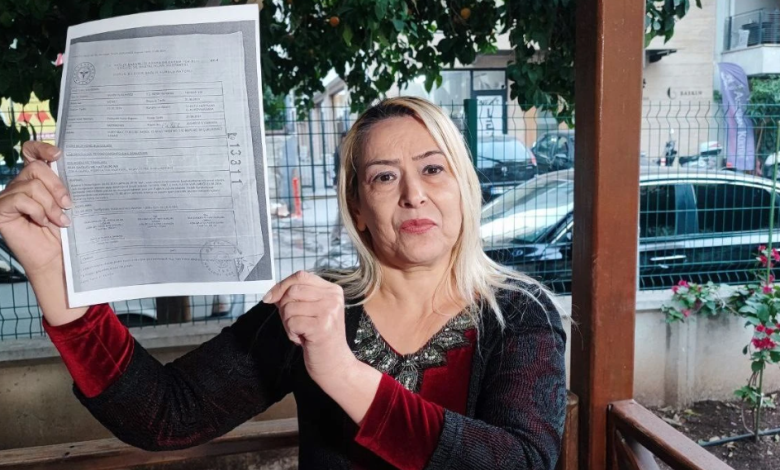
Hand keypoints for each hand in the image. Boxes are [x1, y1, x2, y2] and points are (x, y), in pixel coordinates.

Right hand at [0, 142, 70, 277]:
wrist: (56, 258)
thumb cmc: (64, 233)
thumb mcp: (66, 204)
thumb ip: (63, 185)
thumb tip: (67, 166)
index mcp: (36, 181)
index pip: (31, 153)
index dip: (41, 148)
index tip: (58, 154)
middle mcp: (19, 185)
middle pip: (36, 168)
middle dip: (56, 186)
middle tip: (68, 205)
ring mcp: (8, 197)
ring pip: (31, 186)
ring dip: (50, 205)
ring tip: (59, 220)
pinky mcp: (1, 210)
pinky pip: (20, 199)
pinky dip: (36, 211)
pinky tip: (42, 222)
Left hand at [263, 270, 357, 385]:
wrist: (335, 364)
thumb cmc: (320, 337)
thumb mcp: (311, 311)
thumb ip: (295, 298)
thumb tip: (271, 293)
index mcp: (332, 290)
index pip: (300, 275)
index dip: (281, 285)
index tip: (269, 298)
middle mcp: (333, 298)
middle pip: (292, 291)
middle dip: (284, 308)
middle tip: (294, 323)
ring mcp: (329, 311)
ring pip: (289, 307)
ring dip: (288, 323)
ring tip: (301, 332)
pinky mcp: (322, 326)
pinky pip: (291, 322)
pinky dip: (291, 333)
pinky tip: (303, 339)